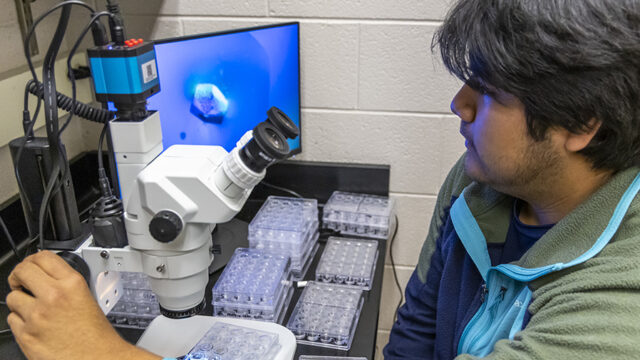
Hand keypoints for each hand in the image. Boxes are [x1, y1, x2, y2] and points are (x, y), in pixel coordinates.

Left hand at [6, 251, 159, 359]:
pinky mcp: (25, 335)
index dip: (33, 259)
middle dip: (19, 276)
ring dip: (20, 301)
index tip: (31, 265)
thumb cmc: (96, 335)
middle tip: (22, 282)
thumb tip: (46, 275)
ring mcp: (36, 316)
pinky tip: (34, 325)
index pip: (43, 257)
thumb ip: (66, 284)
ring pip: (12, 297)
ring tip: (33, 309)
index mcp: (71, 284)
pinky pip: (12, 319)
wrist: (97, 359)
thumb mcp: (87, 297)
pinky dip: (20, 321)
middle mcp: (52, 297)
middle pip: (22, 271)